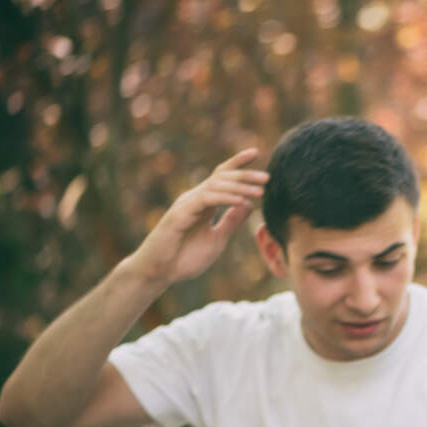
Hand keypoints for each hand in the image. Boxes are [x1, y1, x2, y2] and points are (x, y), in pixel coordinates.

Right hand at [130, 148, 267, 286]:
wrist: (159, 273)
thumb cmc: (185, 258)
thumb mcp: (217, 239)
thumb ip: (231, 221)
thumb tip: (249, 204)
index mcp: (204, 203)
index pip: (222, 177)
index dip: (237, 164)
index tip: (256, 152)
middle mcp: (195, 199)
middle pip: (222, 177)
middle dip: (245, 175)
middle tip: (267, 176)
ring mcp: (186, 204)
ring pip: (215, 186)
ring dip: (239, 187)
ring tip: (260, 191)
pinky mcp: (180, 214)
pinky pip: (206, 200)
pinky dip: (225, 199)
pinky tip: (242, 202)